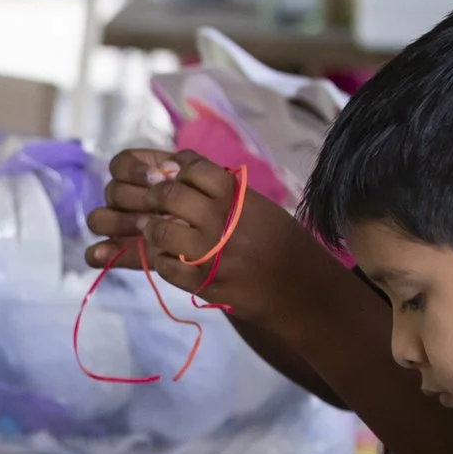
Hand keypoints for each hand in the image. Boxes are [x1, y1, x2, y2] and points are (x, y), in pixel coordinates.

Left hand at [85, 148, 311, 309]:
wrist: (299, 287)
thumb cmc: (281, 242)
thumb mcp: (259, 206)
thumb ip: (225, 192)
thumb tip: (183, 173)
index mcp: (236, 196)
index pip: (193, 167)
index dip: (179, 166)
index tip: (174, 171)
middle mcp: (220, 220)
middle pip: (169, 194)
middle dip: (156, 195)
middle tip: (155, 200)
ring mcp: (208, 252)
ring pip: (159, 229)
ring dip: (153, 228)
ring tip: (158, 229)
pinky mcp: (201, 282)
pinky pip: (164, 264)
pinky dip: (163, 259)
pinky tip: (172, 257)